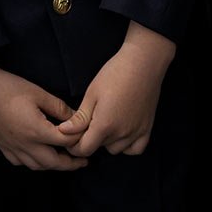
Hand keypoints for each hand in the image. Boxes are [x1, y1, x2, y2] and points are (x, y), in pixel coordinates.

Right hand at [0, 57, 86, 170]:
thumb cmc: (9, 88)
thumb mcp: (39, 93)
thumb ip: (59, 107)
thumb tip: (75, 116)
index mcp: (36, 131)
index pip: (64, 142)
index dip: (78, 139)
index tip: (87, 136)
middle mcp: (25, 144)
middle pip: (53, 162)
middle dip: (70, 164)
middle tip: (82, 161)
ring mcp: (12, 148)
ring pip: (37, 166)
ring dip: (53, 165)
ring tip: (64, 160)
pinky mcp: (3, 147)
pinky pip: (22, 162)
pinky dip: (34, 162)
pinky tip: (39, 155)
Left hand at [57, 22, 173, 156]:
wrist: (143, 62)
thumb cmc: (115, 73)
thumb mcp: (92, 93)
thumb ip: (79, 118)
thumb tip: (63, 132)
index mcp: (104, 125)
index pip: (84, 149)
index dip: (74, 145)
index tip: (72, 135)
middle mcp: (121, 133)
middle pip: (99, 148)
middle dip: (90, 139)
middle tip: (89, 120)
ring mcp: (136, 132)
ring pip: (116, 150)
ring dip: (107, 142)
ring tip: (106, 122)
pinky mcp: (147, 128)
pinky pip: (135, 149)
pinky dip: (127, 145)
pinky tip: (122, 132)